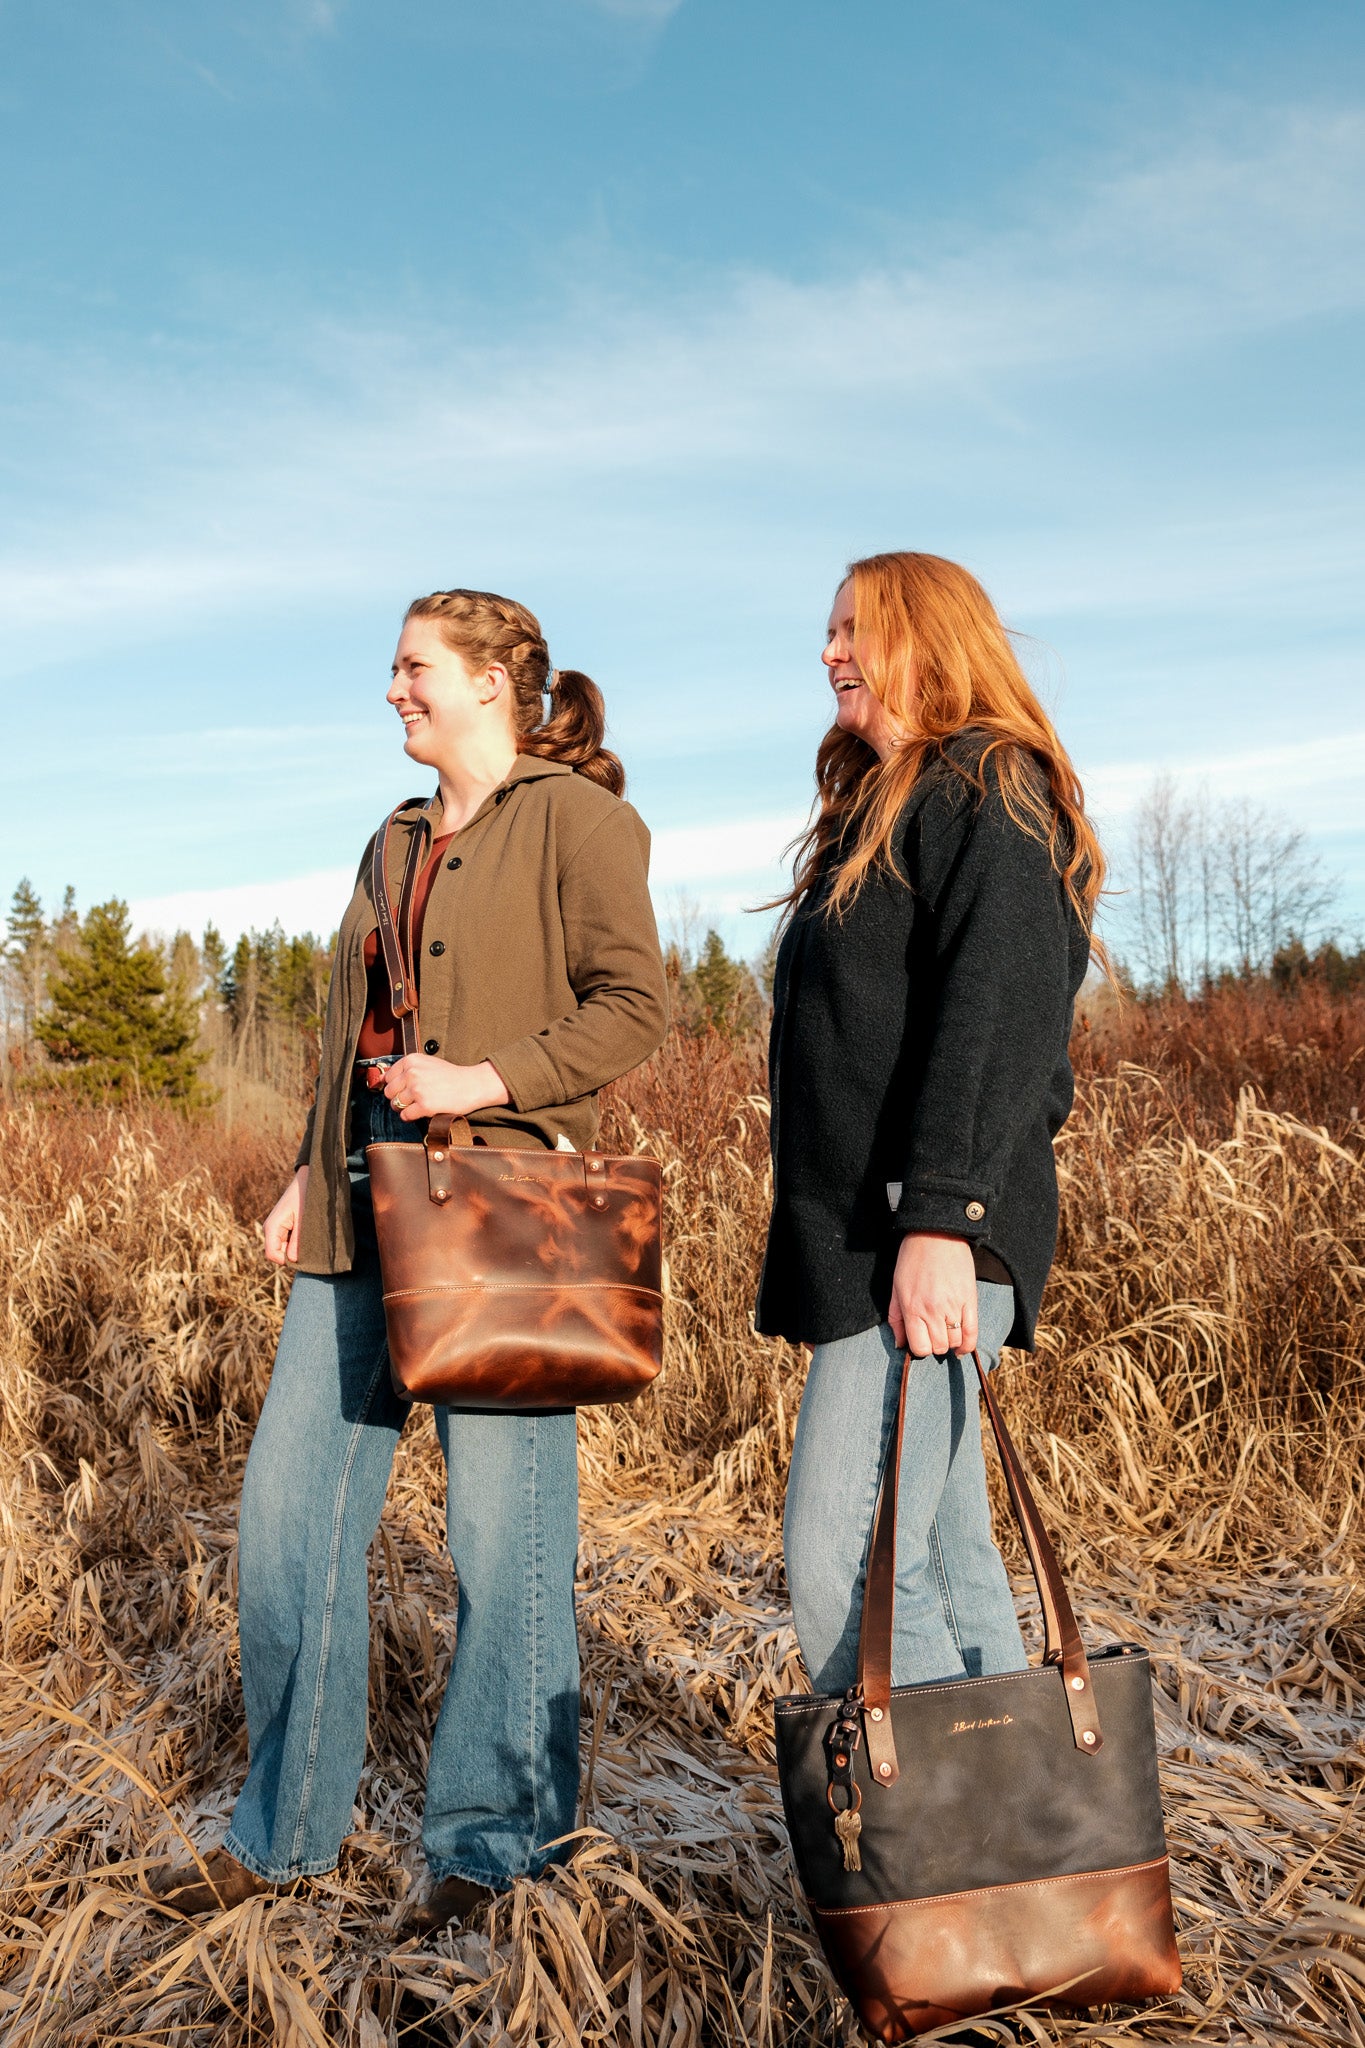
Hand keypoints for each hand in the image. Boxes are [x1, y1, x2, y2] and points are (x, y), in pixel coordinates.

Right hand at [263, 1165, 307, 1265]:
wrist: (305, 1180)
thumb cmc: (305, 1197)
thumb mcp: (303, 1220)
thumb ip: (297, 1241)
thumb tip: (291, 1260)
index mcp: (272, 1227)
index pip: (272, 1254)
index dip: (286, 1260)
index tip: (303, 1256)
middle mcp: (269, 1229)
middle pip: (277, 1253)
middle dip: (291, 1254)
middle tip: (309, 1245)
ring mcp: (274, 1228)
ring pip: (282, 1248)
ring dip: (294, 1247)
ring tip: (307, 1235)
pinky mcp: (280, 1226)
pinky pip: (285, 1241)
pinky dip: (295, 1242)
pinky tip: (304, 1232)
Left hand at [382, 1054, 510, 1122]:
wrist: (472, 1085)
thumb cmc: (450, 1075)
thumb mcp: (426, 1063)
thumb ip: (405, 1069)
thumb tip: (381, 1078)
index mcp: (411, 1060)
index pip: (388, 1077)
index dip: (395, 1086)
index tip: (405, 1089)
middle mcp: (412, 1073)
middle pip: (389, 1092)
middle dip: (397, 1098)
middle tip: (412, 1099)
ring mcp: (418, 1090)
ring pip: (396, 1105)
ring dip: (404, 1108)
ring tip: (419, 1104)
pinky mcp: (424, 1106)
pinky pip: (405, 1116)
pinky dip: (411, 1117)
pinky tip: (422, 1112)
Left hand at [888, 1232, 976, 1357]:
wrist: (936, 1234)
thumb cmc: (913, 1259)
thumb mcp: (896, 1288)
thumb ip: (896, 1319)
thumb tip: (900, 1344)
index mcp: (912, 1308)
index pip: (919, 1347)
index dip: (919, 1347)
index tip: (920, 1339)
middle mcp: (933, 1310)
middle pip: (938, 1347)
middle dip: (934, 1344)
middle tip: (932, 1333)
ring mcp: (953, 1306)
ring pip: (954, 1342)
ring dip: (949, 1342)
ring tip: (945, 1331)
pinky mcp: (970, 1300)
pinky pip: (972, 1332)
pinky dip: (968, 1345)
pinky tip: (962, 1348)